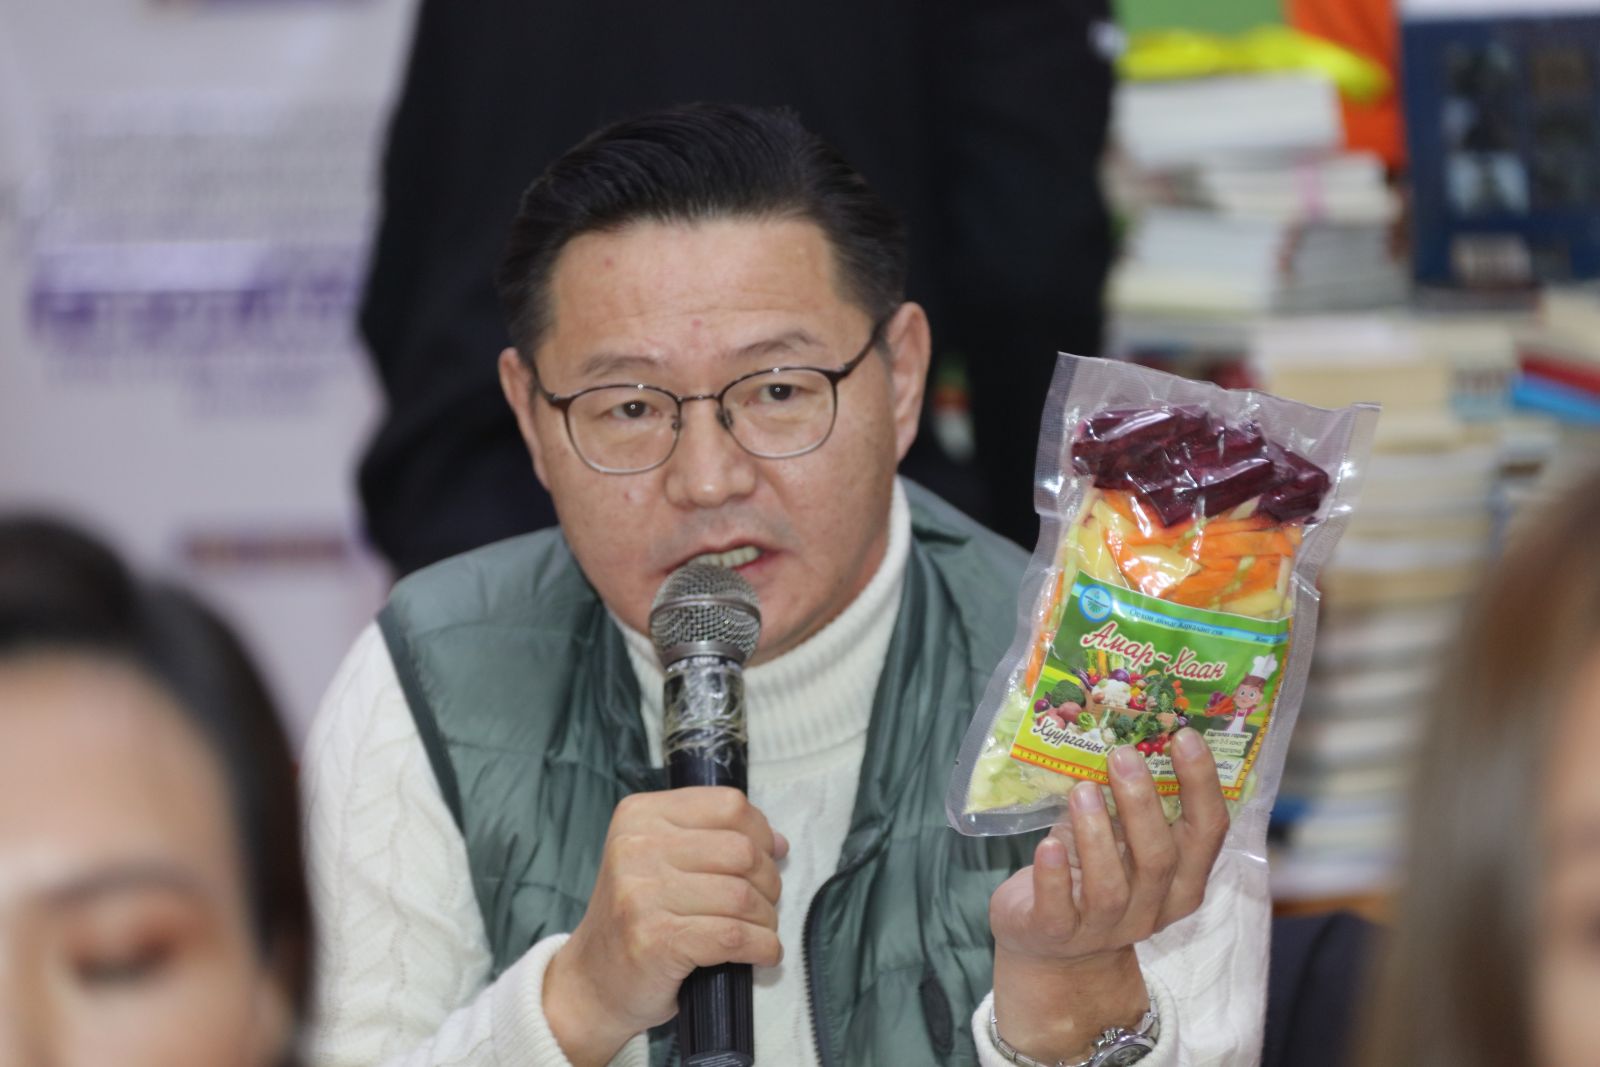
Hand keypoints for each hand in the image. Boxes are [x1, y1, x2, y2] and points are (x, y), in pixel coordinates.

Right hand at [543, 787, 787, 1065]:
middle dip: (768, 881)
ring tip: (762, 931)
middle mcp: (636, 848)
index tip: (769, 857)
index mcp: (640, 815)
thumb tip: (778, 843)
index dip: (761, 833)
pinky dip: (761, 947)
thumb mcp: (658, 859)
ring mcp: (641, 894)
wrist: (592, 980)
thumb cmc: (638, 917)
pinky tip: (762, 953)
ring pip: (741, 896)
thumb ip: (712, 840)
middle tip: (765, 903)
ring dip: (767, 919)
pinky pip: (733, 936)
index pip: (728, 805)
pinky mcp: (655, 940)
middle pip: (741, 851)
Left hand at [988, 728, 1228, 1060]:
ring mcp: (1104, 928)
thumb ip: (1134, 805)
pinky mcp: (1056, 934)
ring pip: (1111, 887)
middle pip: (1159, 859)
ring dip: (1097, 834)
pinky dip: (1054, 875)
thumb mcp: (1124, 843)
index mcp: (1182, 881)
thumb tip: (1128, 729)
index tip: (1185, 735)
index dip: (1201, 785)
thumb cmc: (1094, 874)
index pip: (1208, 833)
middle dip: (1142, 804)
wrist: (1050, 946)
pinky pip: (1059, 908)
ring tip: (1082, 789)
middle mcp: (1151, 909)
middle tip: (1123, 754)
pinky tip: (1048, 844)